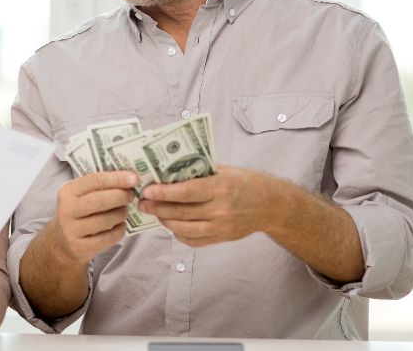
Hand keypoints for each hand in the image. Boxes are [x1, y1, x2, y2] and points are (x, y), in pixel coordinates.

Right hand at [51, 171, 137, 264]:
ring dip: (120, 214)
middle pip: (98, 201)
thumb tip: (128, 179)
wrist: (63, 241)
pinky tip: (120, 225)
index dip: (116, 179)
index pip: (94, 181)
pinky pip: (107, 238)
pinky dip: (119, 230)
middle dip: (120, 196)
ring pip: (104, 221)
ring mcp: (71, 230)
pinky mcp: (79, 247)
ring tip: (124, 211)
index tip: (134, 178)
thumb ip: (100, 186)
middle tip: (131, 195)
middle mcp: (66, 210)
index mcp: (67, 191)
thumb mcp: (81, 195)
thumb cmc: (79, 212)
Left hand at [138, 165, 277, 246]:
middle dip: (158, 208)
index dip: (164, 193)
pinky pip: (195, 240)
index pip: (187, 192)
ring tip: (153, 213)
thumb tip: (169, 172)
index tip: (148, 190)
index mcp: (221, 187)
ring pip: (185, 229)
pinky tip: (171, 225)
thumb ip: (199, 172)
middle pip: (182, 212)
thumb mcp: (224, 170)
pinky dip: (179, 234)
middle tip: (142, 203)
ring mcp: (221, 226)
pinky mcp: (222, 238)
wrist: (271, 205)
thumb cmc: (245, 182)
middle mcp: (221, 209)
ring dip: (165, 221)